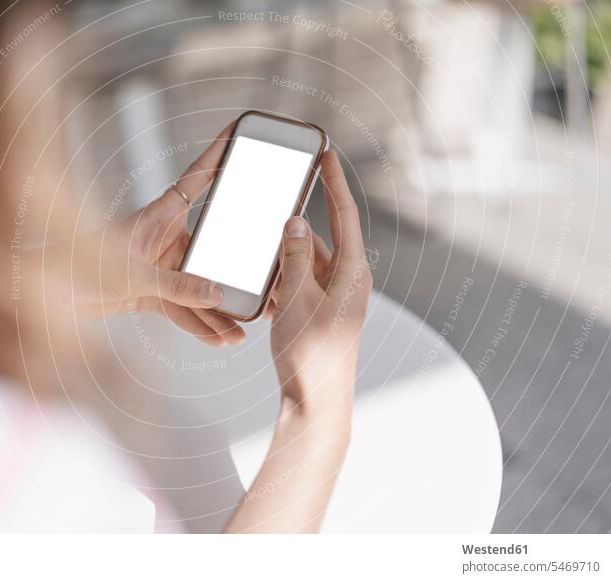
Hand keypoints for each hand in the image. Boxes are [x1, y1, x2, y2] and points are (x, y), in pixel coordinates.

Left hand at [76, 125, 245, 346]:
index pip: (199, 177)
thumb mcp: (131, 274)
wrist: (49, 295)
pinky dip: (199, 325)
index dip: (220, 153)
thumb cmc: (77, 267)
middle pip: (212, 250)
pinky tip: (217, 339)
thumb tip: (216, 295)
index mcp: (161, 215)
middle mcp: (166, 238)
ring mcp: (162, 267)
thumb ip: (175, 286)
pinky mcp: (153, 292)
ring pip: (200, 287)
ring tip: (241, 332)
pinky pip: (184, 309)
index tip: (241, 131)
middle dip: (235, 271)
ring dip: (218, 311)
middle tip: (263, 286)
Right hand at [269, 150, 371, 413]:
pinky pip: (299, 286)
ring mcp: (333, 298)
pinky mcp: (319, 313)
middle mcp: (347, 281)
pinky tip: (262, 290)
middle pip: (319, 240)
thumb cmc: (312, 355)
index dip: (334, 183)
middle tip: (271, 212)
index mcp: (352, 273)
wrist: (316, 403)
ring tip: (258, 260)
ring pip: (304, 265)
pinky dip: (281, 284)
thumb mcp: (298, 298)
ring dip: (282, 262)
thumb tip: (296, 222)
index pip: (344, 215)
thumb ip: (296, 256)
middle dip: (292, 231)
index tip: (327, 155)